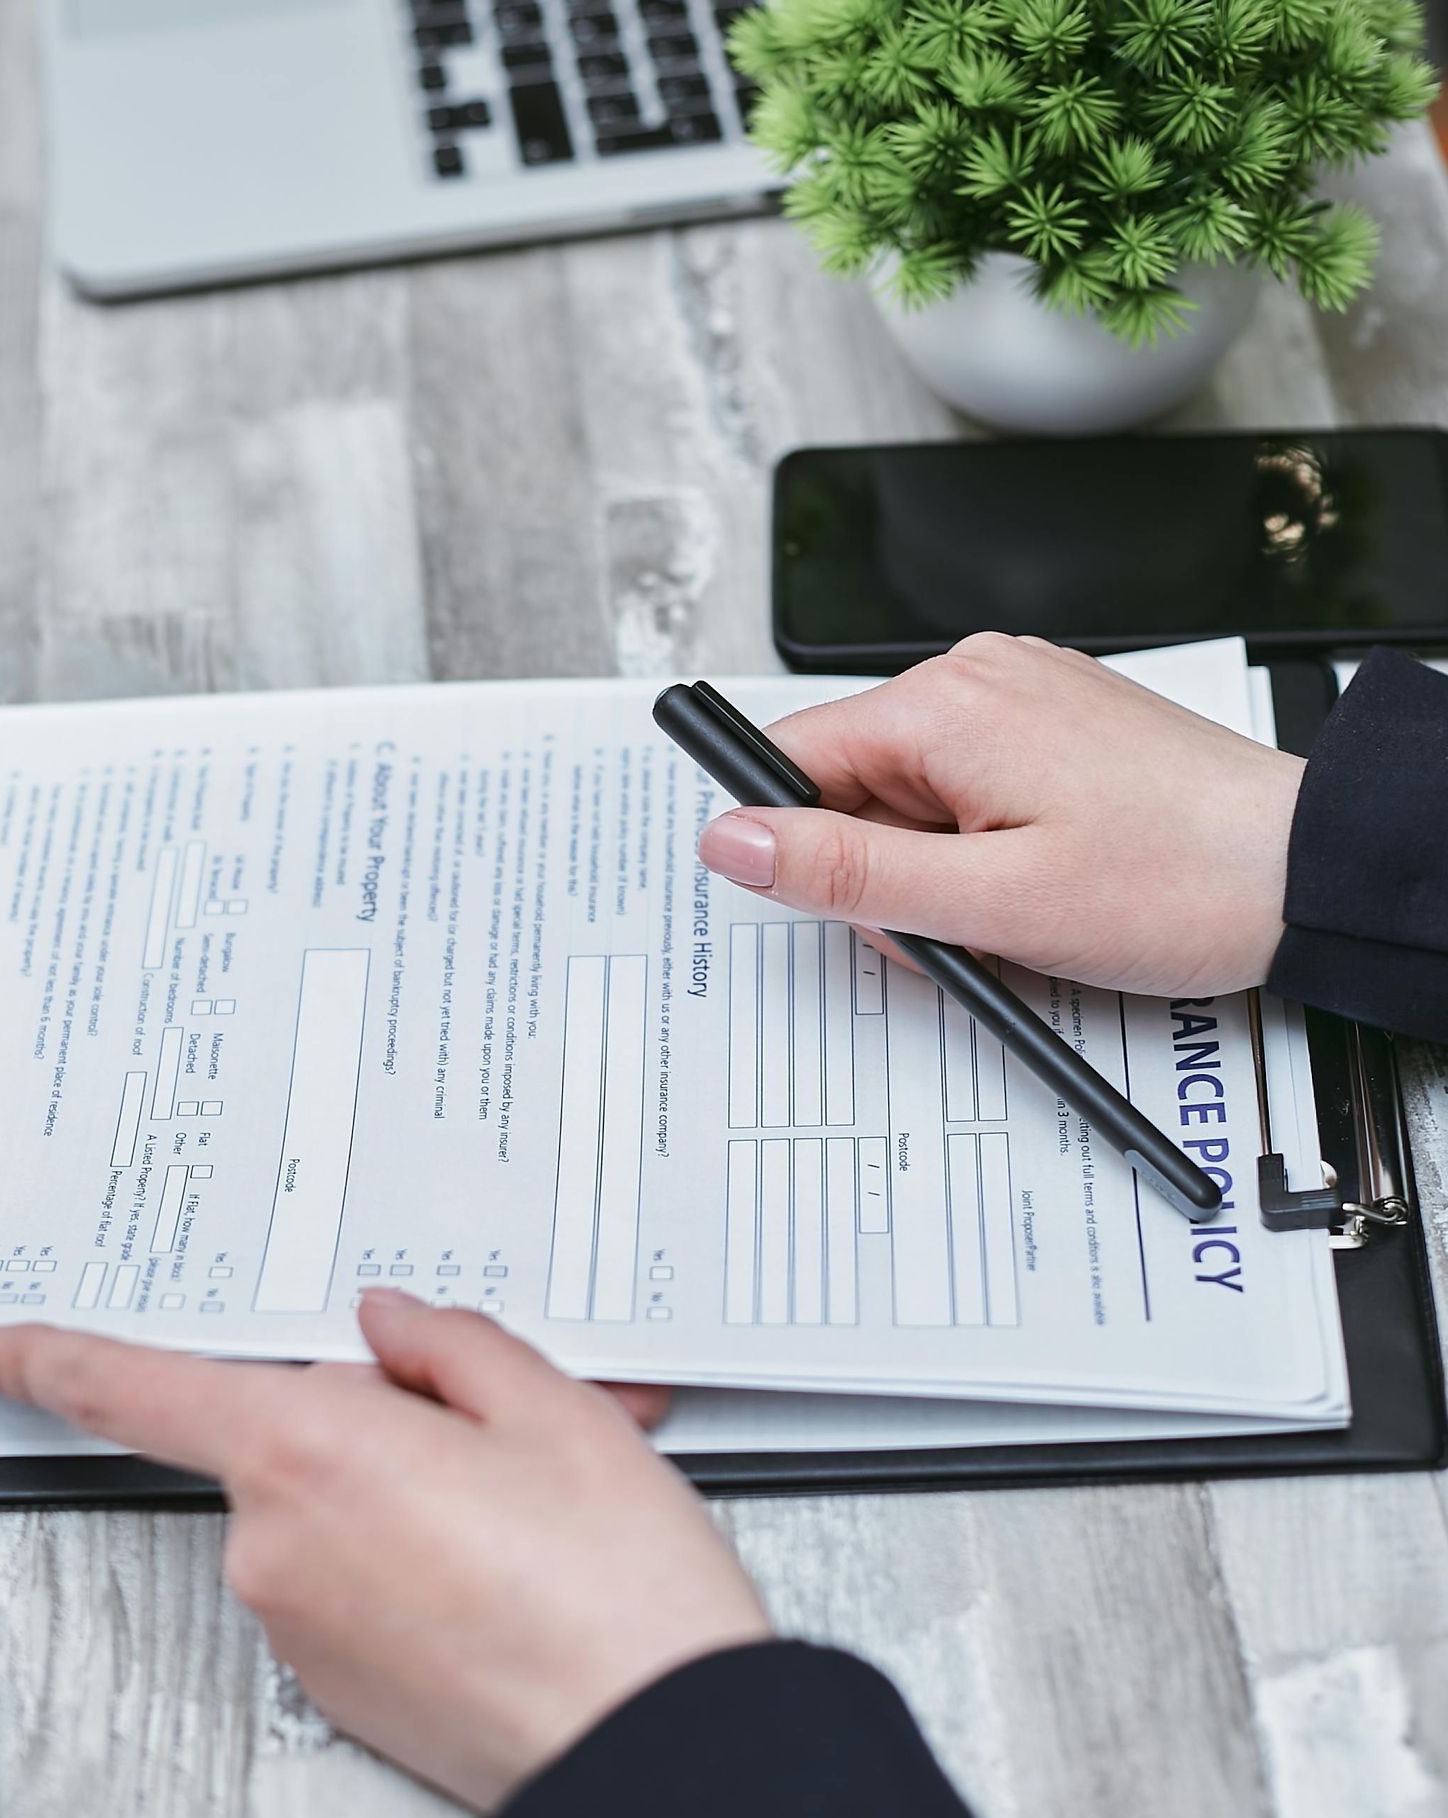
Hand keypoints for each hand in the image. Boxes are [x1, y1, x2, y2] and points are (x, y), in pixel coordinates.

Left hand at [0, 1292, 771, 1811]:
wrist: (649, 1754)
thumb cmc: (614, 1596)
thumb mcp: (557, 1412)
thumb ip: (451, 1348)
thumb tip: (395, 1333)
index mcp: (308, 1452)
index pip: (133, 1389)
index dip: (47, 1360)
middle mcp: (275, 1547)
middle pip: (286, 1441)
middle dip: (379, 1424)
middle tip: (501, 1438)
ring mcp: (298, 1628)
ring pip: (330, 1517)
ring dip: (409, 1500)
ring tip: (531, 1524)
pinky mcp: (333, 1691)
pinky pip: (352, 1591)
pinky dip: (415, 1573)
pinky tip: (510, 1581)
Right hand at [698, 632, 1303, 996]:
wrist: (1301, 872)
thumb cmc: (1175, 881)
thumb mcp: (986, 900)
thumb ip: (843, 872)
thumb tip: (732, 840)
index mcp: (946, 703)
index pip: (790, 759)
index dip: (797, 849)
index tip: (842, 904)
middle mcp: (978, 675)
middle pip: (850, 787)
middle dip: (883, 875)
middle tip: (965, 925)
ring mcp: (1020, 696)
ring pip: (908, 800)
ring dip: (937, 871)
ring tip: (1018, 908)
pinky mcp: (1051, 727)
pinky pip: (966, 793)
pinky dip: (982, 849)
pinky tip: (1041, 880)